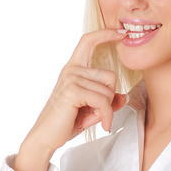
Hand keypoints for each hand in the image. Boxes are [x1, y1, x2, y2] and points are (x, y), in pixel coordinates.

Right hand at [20, 26, 127, 156]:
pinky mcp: (73, 91)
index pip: (88, 41)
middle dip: (110, 99)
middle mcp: (71, 70)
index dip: (105, 34)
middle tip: (97, 113)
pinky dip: (106, 116)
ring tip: (94, 120)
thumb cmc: (66, 121)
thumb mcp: (91, 109)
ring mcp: (71, 78)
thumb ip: (107, 101)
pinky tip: (103, 125)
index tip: (121, 32)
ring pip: (108, 92)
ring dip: (106, 111)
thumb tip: (123, 97)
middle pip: (111, 76)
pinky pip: (103, 101)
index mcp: (73, 68)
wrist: (46, 137)